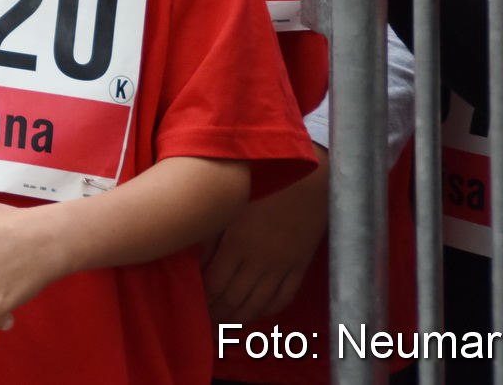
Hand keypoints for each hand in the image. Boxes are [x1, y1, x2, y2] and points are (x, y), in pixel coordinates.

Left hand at [202, 151, 328, 321]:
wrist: (310, 179)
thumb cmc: (264, 183)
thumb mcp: (231, 203)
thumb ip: (211, 232)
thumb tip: (193, 258)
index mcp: (238, 243)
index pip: (214, 284)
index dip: (202, 299)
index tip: (191, 305)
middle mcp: (260, 260)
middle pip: (233, 299)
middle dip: (216, 313)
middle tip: (204, 322)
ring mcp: (282, 266)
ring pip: (257, 304)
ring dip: (238, 317)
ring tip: (224, 323)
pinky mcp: (300, 267)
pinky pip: (283, 298)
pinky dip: (267, 310)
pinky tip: (255, 313)